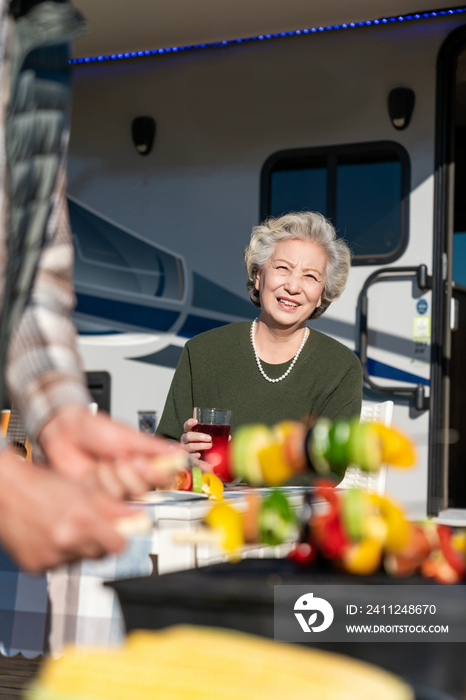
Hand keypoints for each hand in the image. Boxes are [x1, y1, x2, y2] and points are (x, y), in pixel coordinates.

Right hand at [0, 447, 133, 571]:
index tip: (121, 532)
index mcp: (82, 519)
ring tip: (67, 525)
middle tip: (92, 526)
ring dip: (79, 546)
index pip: (119, 545)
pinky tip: (51, 534)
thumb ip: (112, 506)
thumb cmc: (42, 484)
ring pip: (80, 559)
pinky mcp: (36, 566)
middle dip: (101, 541)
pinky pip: (58, 564)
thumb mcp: (83, 489)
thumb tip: (138, 516)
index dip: (122, 537)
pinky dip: (59, 552)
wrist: (5, 491)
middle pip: (101, 554)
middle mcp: (67, 540)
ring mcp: (50, 556)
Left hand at [38, 404, 185, 497]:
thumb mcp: (128, 436)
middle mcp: (132, 477)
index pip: (163, 478)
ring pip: (121, 494)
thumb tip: (180, 452)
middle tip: (117, 456)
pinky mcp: (97, 496)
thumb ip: (155, 447)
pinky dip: (95, 482)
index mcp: (145, 462)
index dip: (152, 472)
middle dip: (126, 471)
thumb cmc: (96, 430)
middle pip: (142, 489)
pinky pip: (102, 499)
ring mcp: (115, 488)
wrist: (66, 433)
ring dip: (108, 475)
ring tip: (100, 461)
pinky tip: (90, 472)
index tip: (140, 459)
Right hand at [181, 418, 211, 459]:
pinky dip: (195, 455)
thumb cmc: (202, 445)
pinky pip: (190, 456)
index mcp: (189, 433)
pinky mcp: (186, 457)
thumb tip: (228, 437)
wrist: (196, 459)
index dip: (190, 423)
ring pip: (189, 446)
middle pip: (188, 436)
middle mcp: (185, 440)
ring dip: (200, 446)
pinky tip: (200, 455)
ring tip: (209, 445)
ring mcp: (184, 449)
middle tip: (209, 438)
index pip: (187, 426)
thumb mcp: (207, 439)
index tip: (196, 421)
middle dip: (198, 436)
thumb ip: (215, 437)